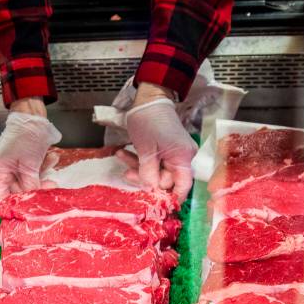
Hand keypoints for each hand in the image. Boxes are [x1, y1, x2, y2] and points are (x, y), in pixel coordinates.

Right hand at [0, 100, 61, 200]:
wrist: (32, 115)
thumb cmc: (26, 137)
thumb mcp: (30, 166)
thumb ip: (31, 187)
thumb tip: (34, 203)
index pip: (1, 198)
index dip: (15, 205)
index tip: (30, 208)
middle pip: (17, 190)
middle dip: (35, 187)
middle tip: (51, 185)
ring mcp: (9, 165)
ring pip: (26, 181)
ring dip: (41, 175)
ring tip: (51, 162)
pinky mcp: (20, 161)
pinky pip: (30, 171)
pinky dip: (41, 167)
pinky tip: (51, 157)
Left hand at [124, 85, 197, 200]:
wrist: (149, 97)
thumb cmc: (149, 121)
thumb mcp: (146, 150)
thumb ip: (148, 174)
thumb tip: (150, 192)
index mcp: (183, 158)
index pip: (182, 186)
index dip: (171, 198)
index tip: (156, 206)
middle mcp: (182, 157)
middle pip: (166, 180)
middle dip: (145, 178)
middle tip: (126, 174)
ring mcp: (174, 153)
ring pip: (156, 171)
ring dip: (137, 167)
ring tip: (120, 157)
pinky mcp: (165, 149)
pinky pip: (154, 161)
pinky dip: (139, 159)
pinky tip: (123, 153)